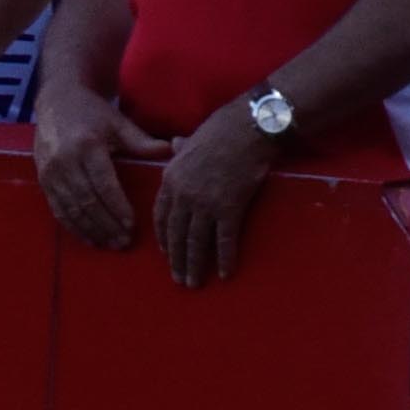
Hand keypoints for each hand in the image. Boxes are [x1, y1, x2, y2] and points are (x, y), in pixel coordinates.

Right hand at [32, 87, 156, 249]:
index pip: (103, 184)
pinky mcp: (42, 181)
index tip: (131, 224)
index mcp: (87, 146)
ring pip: (70, 210)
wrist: (56, 101)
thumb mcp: (118, 122)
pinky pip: (57, 209)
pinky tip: (88, 237)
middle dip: (105, 225)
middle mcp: (65, 162)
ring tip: (109, 244)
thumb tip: (171, 150)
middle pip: (86, 202)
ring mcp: (50, 173)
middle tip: (123, 242)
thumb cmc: (93, 112)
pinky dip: (73, 226)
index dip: (116, 207)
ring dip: (89, 230)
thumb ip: (141, 141)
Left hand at [151, 101, 280, 285]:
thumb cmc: (222, 128)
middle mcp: (183, 196)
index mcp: (171, 180)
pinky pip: (224, 238)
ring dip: (194, 265)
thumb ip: (180, 147)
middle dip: (176, 259)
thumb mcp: (192, 137)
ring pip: (196, 241)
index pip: (161, 217)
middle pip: (176, 234)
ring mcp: (205, 204)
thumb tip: (174, 144)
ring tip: (194, 283)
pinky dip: (224, 257)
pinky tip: (225, 273)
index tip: (166, 253)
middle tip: (178, 279)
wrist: (249, 126)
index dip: (164, 238)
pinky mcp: (229, 208)